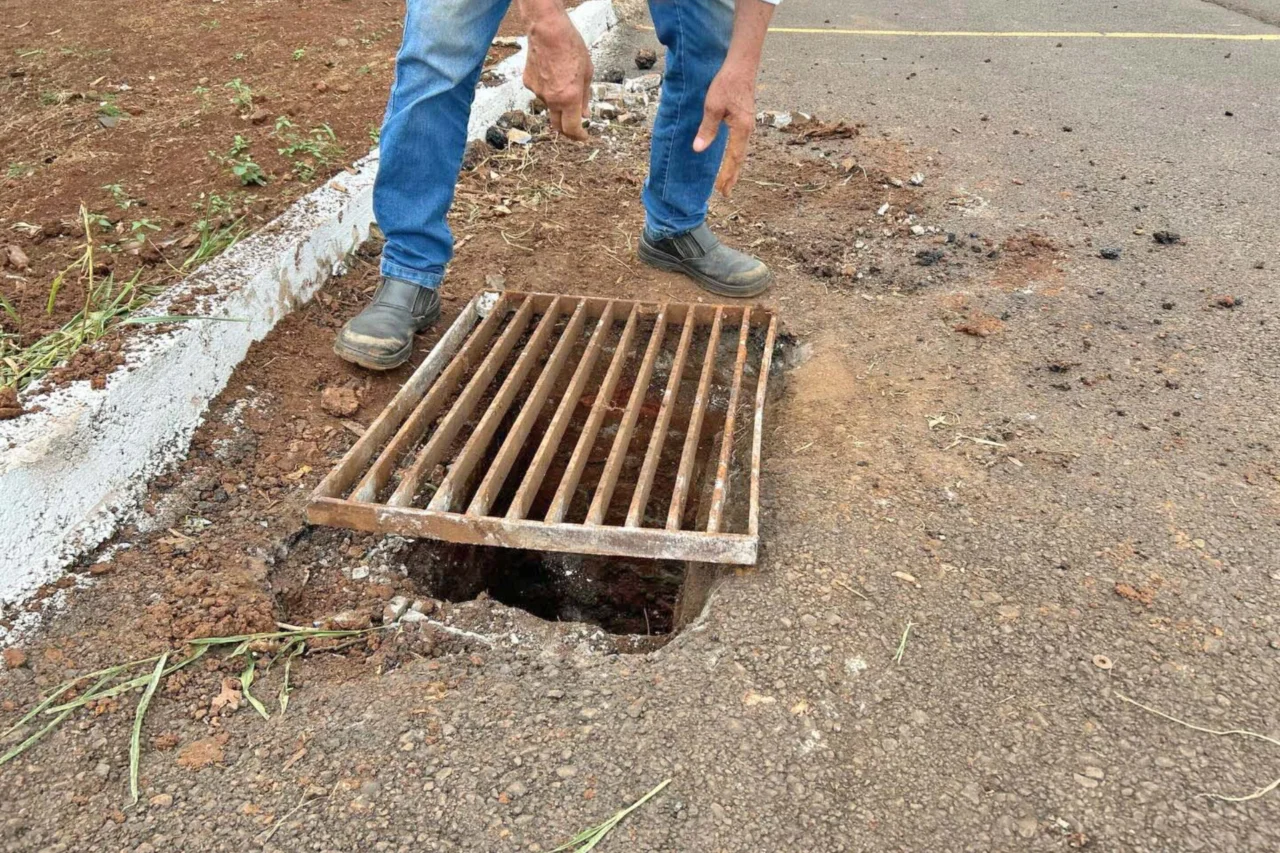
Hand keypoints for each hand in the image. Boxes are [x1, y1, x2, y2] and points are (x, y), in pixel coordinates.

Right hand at [523, 8, 592, 140]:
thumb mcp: (587, 74)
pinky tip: (551, 71)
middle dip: (567, 129)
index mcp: (569, 99)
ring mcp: (537, 92)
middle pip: (557, 125)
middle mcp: (552, 100)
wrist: (548, 31)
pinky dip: (547, 88)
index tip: (583, 137)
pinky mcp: (528, 83)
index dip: (578, 136)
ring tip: (563, 79)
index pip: (572, 128)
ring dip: (557, 101)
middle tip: (574, 126)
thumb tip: (584, 115)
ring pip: (549, 105)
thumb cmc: (571, 47)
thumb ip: (585, 98)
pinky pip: (540, 92)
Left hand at [693, 61, 756, 197]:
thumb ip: (707, 129)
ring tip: (728, 180)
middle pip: (740, 158)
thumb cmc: (727, 83)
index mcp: (741, 129)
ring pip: (741, 151)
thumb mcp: (713, 106)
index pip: (733, 158)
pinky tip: (731, 158)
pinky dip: (735, 155)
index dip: (727, 175)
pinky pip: (740, 143)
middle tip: (725, 192)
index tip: (721, 189)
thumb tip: (699, 149)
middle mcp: (747, 129)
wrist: (741, 65)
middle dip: (732, 176)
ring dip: (734, 167)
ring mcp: (748, 124)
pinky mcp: (745, 119)